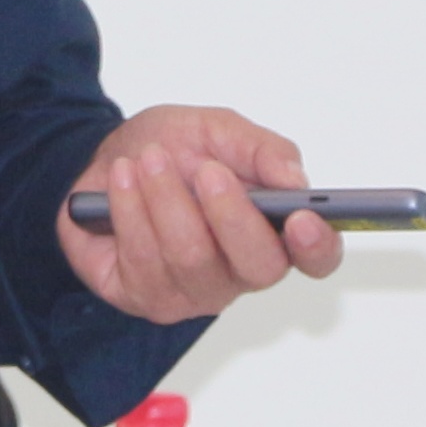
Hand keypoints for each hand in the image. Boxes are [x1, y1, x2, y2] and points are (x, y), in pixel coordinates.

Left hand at [57, 105, 343, 325]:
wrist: (107, 162)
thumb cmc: (173, 150)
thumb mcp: (218, 130)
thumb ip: (261, 149)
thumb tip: (294, 178)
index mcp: (273, 232)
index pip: (316, 258)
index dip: (317, 246)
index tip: (304, 218)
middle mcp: (239, 272)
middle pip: (257, 266)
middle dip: (231, 214)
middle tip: (208, 171)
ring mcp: (193, 292)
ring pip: (191, 258)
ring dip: (166, 198)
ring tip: (148, 159)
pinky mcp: (143, 297)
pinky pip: (142, 260)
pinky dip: (129, 208)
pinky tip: (122, 179)